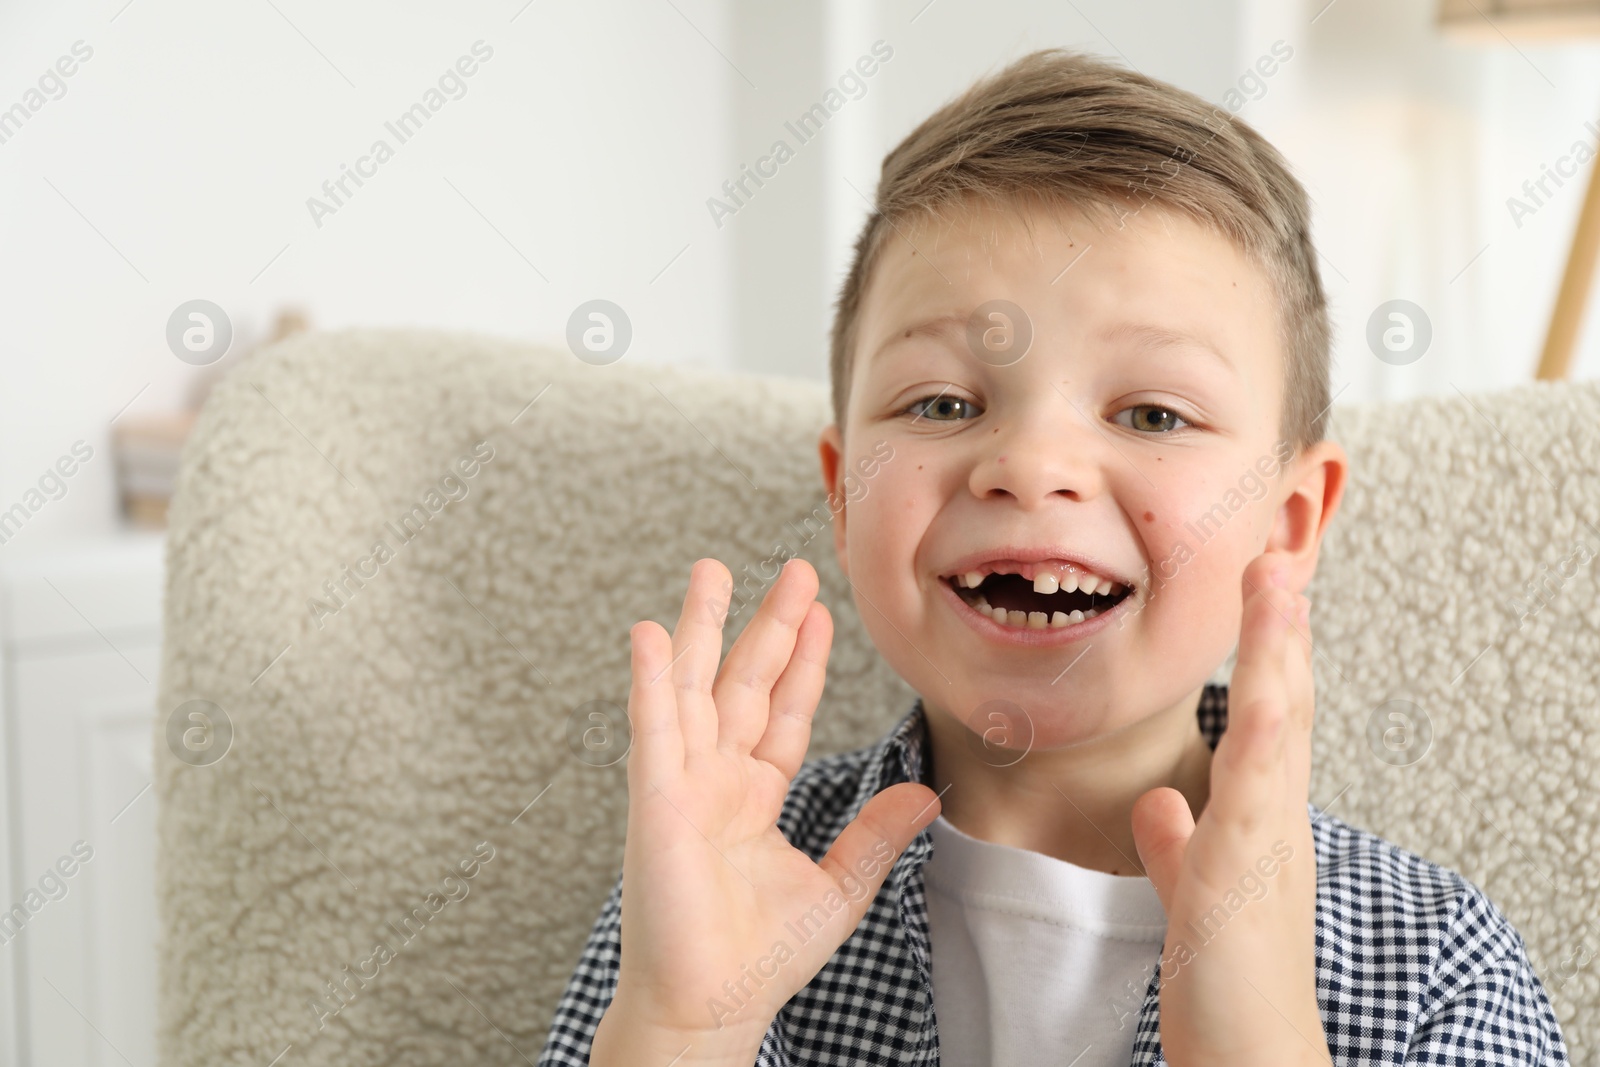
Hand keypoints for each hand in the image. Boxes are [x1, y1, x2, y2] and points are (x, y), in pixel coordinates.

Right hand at [599, 558, 941, 1060]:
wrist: (712, 1006)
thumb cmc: (761, 960)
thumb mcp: (839, 888)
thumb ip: (875, 834)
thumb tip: (926, 794)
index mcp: (754, 798)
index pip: (784, 714)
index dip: (803, 664)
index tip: (821, 614)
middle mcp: (716, 781)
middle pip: (743, 685)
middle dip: (768, 626)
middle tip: (792, 571)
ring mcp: (683, 785)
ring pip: (694, 690)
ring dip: (700, 629)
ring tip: (710, 572)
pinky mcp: (656, 800)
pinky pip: (654, 729)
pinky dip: (650, 680)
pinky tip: (652, 633)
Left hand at [1130, 552, 1330, 1066]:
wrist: (1253, 1058)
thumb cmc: (1227, 982)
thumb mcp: (1193, 892)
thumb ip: (1177, 843)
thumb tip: (1161, 803)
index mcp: (1258, 821)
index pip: (1265, 720)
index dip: (1268, 653)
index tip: (1262, 592)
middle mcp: (1274, 819)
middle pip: (1283, 703)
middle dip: (1280, 628)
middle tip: (1277, 555)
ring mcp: (1267, 839)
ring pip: (1279, 723)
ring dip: (1278, 647)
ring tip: (1275, 576)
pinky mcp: (1246, 868)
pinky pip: (1256, 782)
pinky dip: (1260, 722)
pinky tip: (1263, 677)